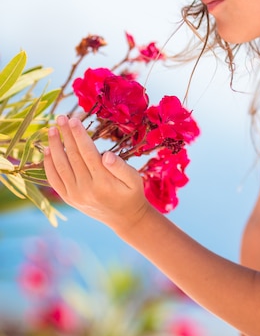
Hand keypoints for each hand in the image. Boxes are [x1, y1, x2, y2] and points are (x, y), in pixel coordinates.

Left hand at [44, 115, 149, 230]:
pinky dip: (48, 165)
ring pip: (61, 166)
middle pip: (72, 156)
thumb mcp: (134, 179)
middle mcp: (86, 188)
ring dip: (54, 146)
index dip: (79, 134)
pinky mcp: (69, 198)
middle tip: (61, 117)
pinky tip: (47, 150)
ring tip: (52, 129)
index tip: (73, 119)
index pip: (87, 152)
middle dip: (66, 134)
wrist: (124, 218)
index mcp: (103, 182)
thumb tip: (106, 155)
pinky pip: (55, 179)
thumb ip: (121, 167)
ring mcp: (75, 194)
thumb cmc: (132, 193)